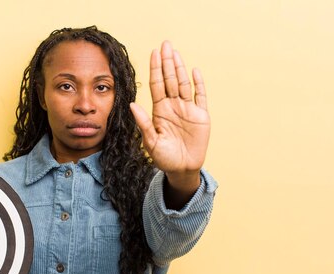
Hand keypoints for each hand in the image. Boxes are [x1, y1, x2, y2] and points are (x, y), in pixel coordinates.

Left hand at [130, 41, 209, 188]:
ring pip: (184, 84)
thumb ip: (143, 123)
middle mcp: (173, 106)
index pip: (157, 85)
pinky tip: (194, 70)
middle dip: (167, 62)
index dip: (155, 69)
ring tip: (175, 52)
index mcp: (160, 110)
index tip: (153, 53)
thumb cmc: (164, 158)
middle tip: (165, 44)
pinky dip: (198, 84)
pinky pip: (200, 96)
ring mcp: (187, 109)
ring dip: (180, 68)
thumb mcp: (151, 141)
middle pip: (170, 80)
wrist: (182, 169)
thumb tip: (131, 104)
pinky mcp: (201, 116)